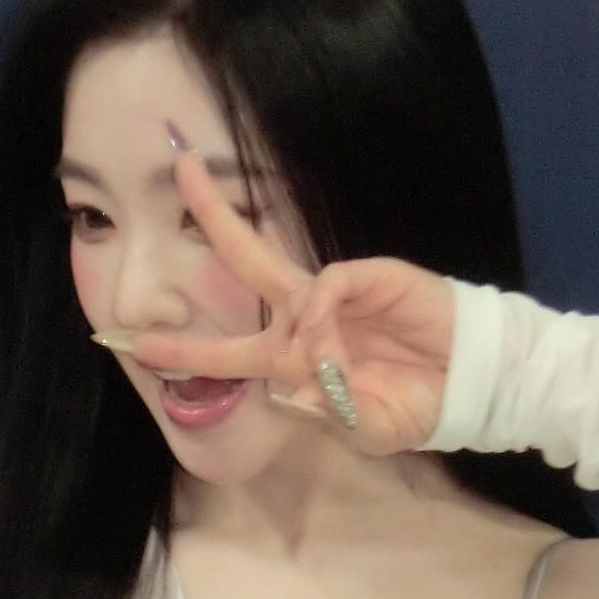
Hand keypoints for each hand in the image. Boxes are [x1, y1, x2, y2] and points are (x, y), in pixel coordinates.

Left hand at [127, 146, 456, 457]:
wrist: (470, 384)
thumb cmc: (414, 405)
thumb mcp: (366, 428)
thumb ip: (327, 414)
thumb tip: (292, 390)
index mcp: (289, 360)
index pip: (223, 351)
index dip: (179, 348)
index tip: (128, 342)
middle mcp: (301, 319)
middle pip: (242, 261)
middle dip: (211, 215)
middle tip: (177, 170)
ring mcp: (332, 294)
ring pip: (282, 277)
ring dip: (294, 321)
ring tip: (325, 364)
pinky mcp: (367, 277)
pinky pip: (326, 287)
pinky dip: (322, 316)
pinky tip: (334, 344)